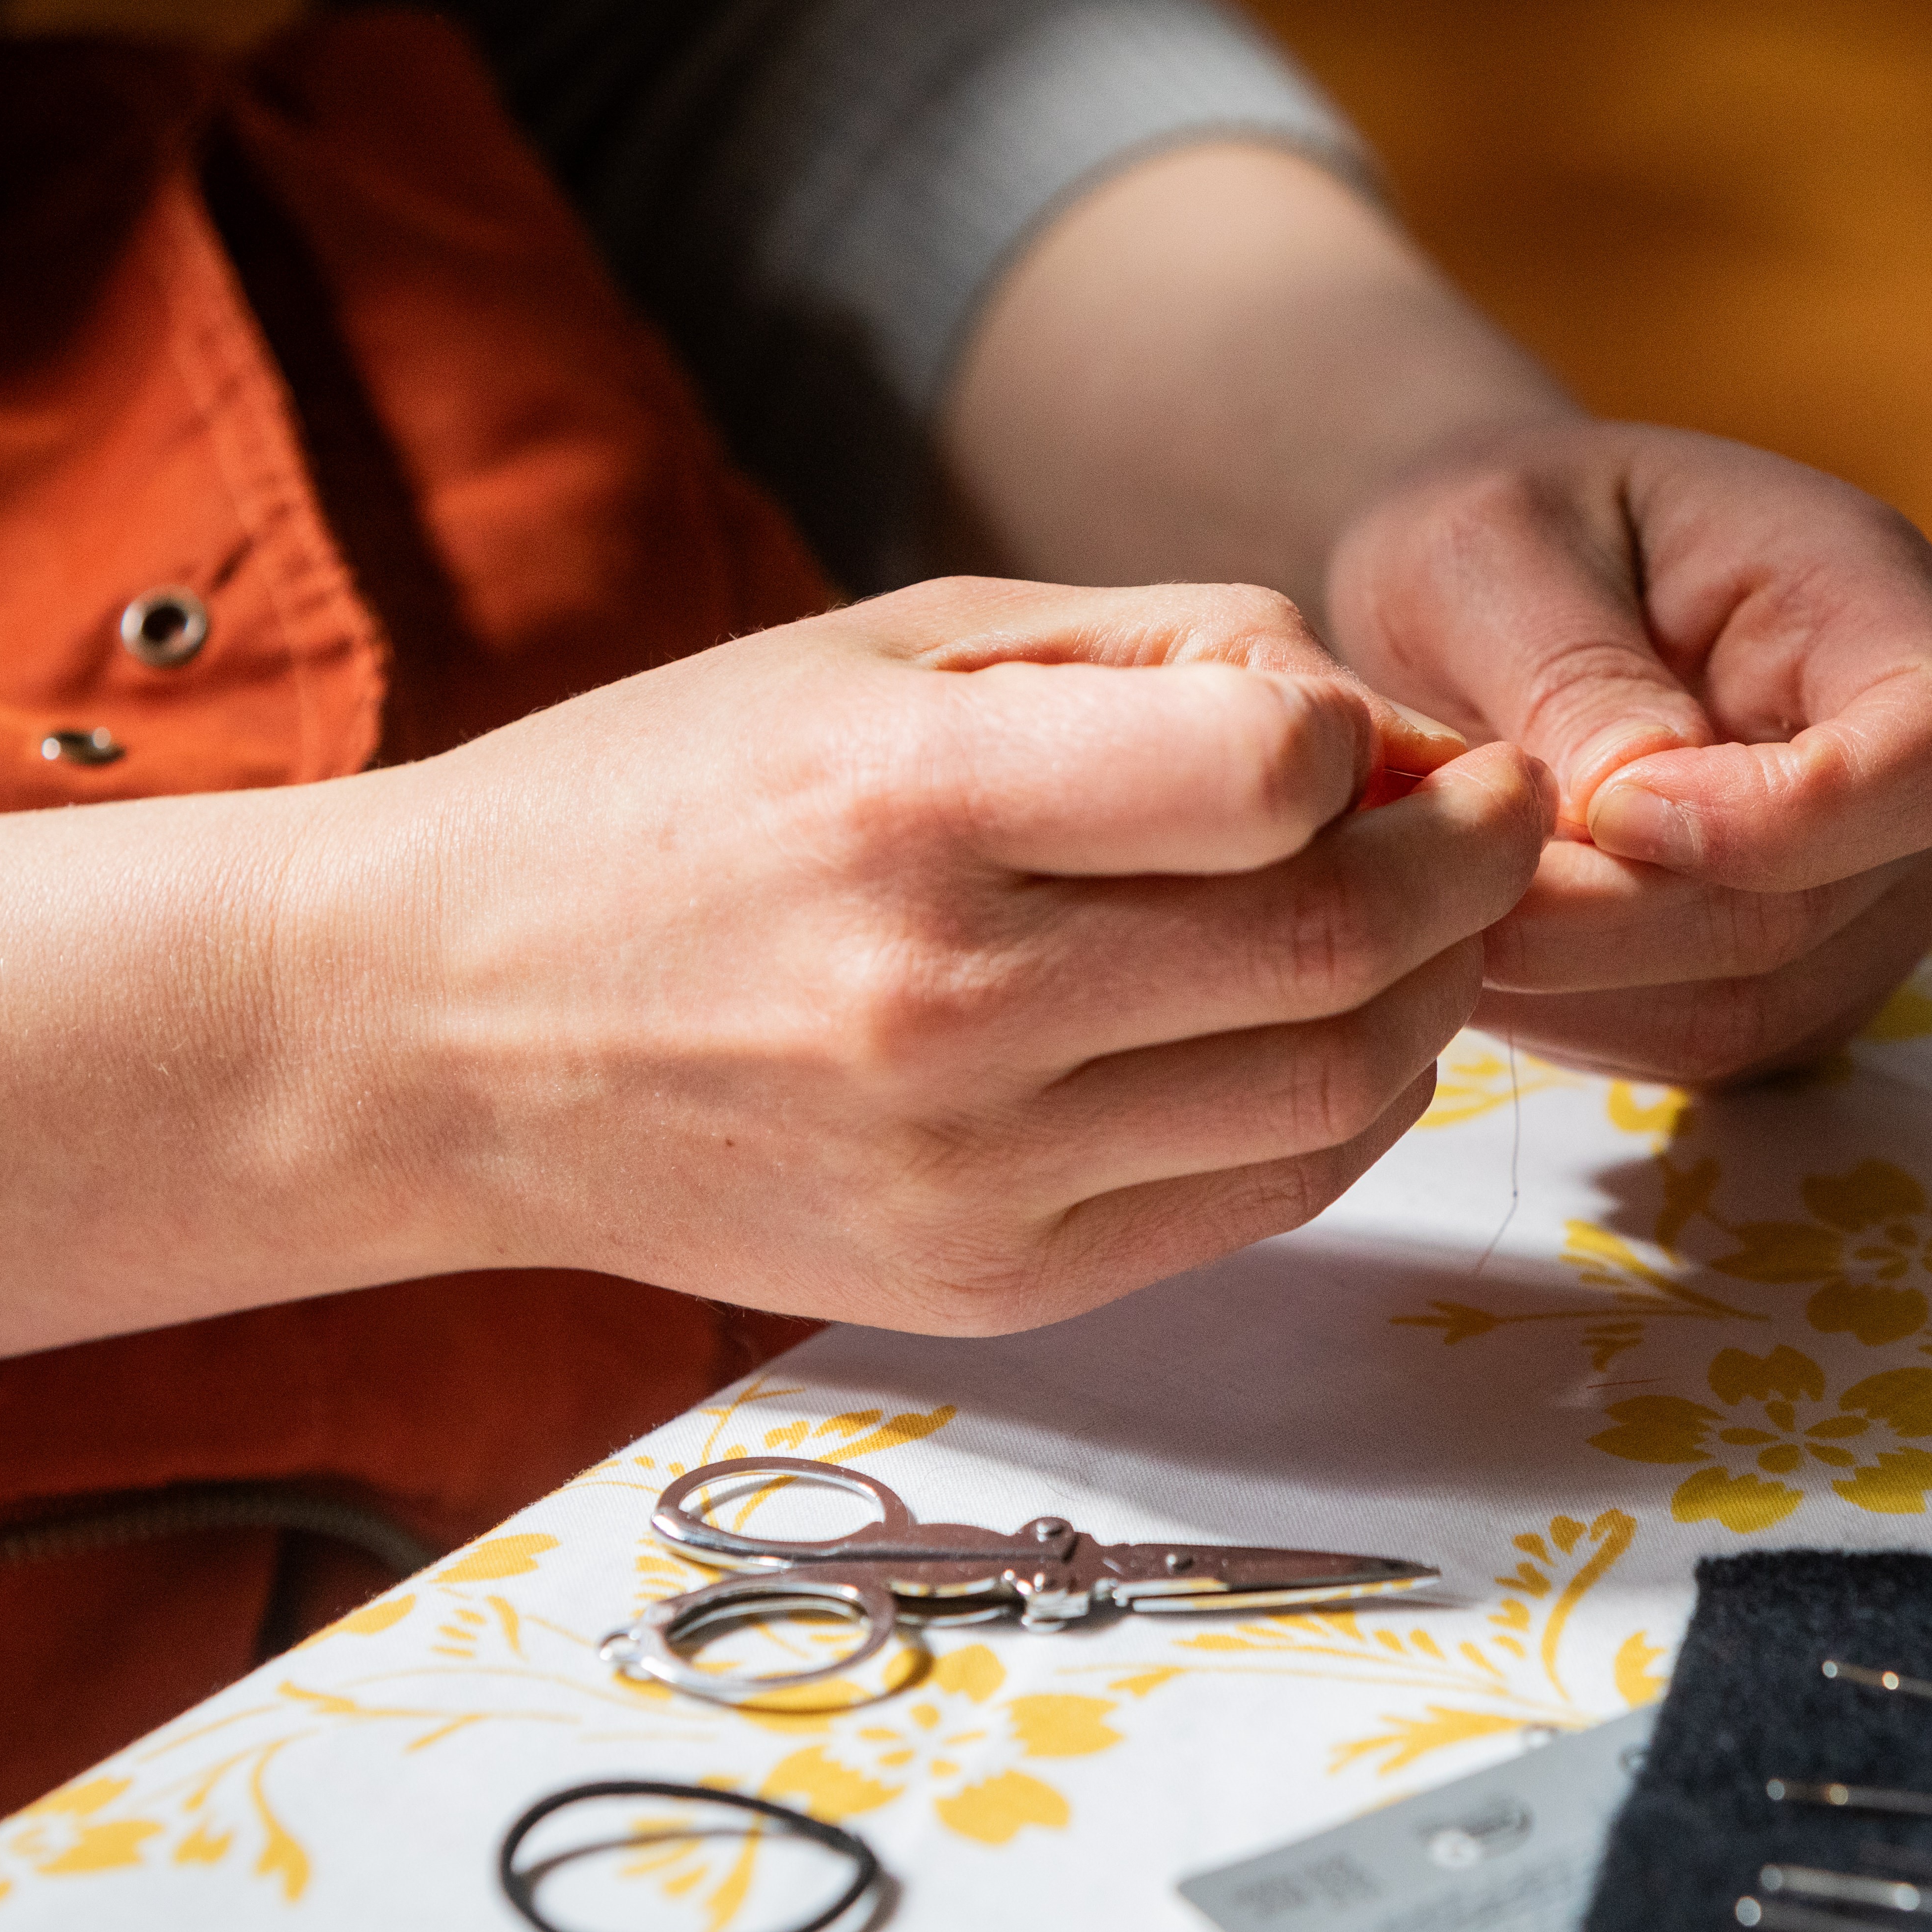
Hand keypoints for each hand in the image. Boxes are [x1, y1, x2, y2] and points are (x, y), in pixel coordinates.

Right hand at [328, 577, 1551, 1333]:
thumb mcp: (885, 645)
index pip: (1270, 770)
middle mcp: (947, 1005)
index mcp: (909, 803)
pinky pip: (1258, 1200)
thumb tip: (1377, 730)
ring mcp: (971, 1174)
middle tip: (1492, 811)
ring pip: (1336, 1091)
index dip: (1374, 738)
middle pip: (1342, 944)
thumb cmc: (666, 805)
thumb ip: (1153, 653)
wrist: (439, 1030)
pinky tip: (1323, 1030)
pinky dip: (1345, 1108)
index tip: (1389, 732)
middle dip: (1476, 864)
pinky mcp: (986, 1285)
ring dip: (1434, 994)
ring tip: (1417, 920)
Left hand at [1321, 421, 1931, 1082]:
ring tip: (1444, 906)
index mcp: (1866, 600)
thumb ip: (1568, 669)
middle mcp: (1896, 763)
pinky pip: (1695, 1046)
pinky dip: (1575, 1016)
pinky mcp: (1784, 978)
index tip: (1609, 808)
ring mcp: (1857, 888)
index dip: (1791, 815)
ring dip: (1578, 983)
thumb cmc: (1496, 540)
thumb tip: (1627, 800)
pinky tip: (1483, 948)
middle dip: (1619, 920)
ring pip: (1751, 1006)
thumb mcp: (1489, 548)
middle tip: (1456, 878)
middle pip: (1820, 906)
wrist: (1476, 595)